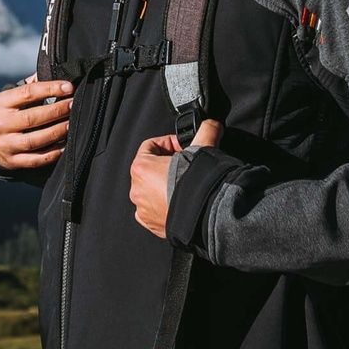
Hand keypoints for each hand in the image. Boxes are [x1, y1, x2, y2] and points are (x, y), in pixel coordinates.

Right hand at [0, 73, 75, 169]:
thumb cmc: (9, 113)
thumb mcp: (12, 97)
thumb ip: (32, 85)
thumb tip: (58, 72)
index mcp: (1, 103)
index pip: (28, 92)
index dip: (50, 88)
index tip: (69, 87)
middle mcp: (1, 124)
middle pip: (32, 117)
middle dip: (57, 111)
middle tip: (74, 105)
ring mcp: (6, 144)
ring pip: (35, 140)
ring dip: (57, 132)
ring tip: (72, 124)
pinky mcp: (12, 161)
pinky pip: (36, 159)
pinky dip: (53, 153)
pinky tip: (66, 145)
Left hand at [128, 118, 221, 237]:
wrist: (203, 214)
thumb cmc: (196, 183)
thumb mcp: (202, 149)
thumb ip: (205, 131)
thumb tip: (212, 124)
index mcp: (141, 167)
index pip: (150, 145)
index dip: (170, 143)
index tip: (183, 147)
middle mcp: (136, 188)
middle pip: (150, 168)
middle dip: (167, 165)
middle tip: (186, 166)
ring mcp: (142, 209)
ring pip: (151, 190)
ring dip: (165, 185)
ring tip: (185, 185)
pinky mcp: (151, 224)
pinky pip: (153, 209)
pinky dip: (164, 204)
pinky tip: (180, 201)